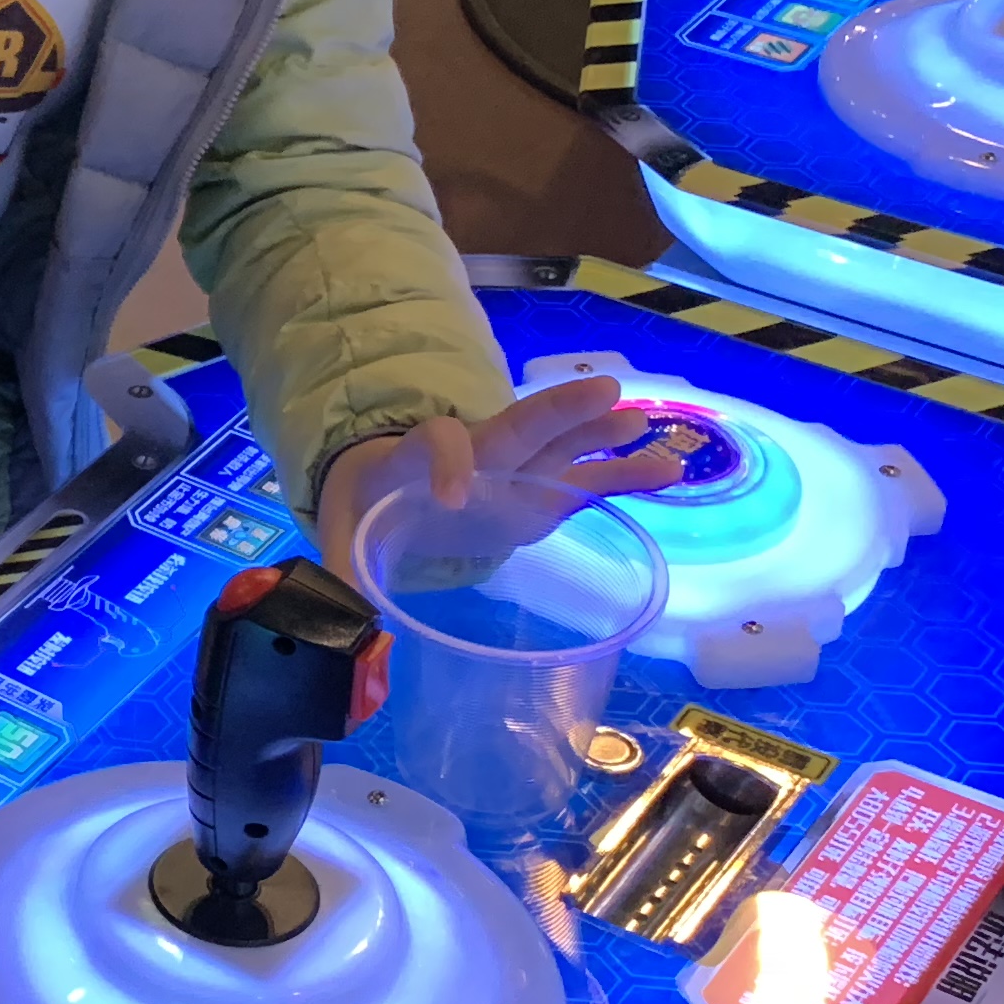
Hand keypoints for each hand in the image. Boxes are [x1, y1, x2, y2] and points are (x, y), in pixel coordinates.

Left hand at [311, 375, 683, 575]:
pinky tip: (671, 470)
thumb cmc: (370, 506)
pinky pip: (591, 481)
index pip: (437, 440)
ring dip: (603, 433)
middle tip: (605, 391)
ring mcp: (518, 469)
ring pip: (563, 444)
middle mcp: (479, 452)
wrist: (396, 491)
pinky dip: (627, 475)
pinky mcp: (545, 494)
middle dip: (559, 410)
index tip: (454, 499)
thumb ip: (340, 568)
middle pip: (518, 424)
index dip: (446, 463)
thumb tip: (333, 611)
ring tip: (645, 423)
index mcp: (421, 455)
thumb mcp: (344, 532)